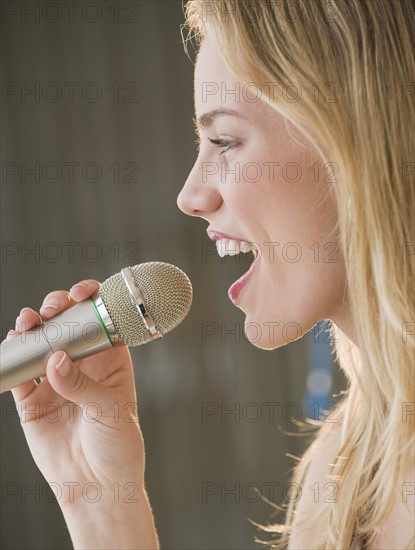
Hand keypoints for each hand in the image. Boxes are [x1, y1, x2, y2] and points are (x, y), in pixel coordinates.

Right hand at [7, 280, 145, 509]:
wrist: (97, 487)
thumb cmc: (118, 445)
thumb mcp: (110, 410)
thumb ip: (81, 384)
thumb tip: (53, 359)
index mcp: (110, 359)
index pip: (99, 319)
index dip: (89, 300)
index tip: (80, 293)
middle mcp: (81, 364)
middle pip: (65, 323)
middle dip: (56, 308)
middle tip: (51, 311)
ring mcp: (55, 379)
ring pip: (39, 342)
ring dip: (30, 327)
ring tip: (27, 324)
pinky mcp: (33, 399)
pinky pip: (18, 372)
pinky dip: (12, 357)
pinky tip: (13, 347)